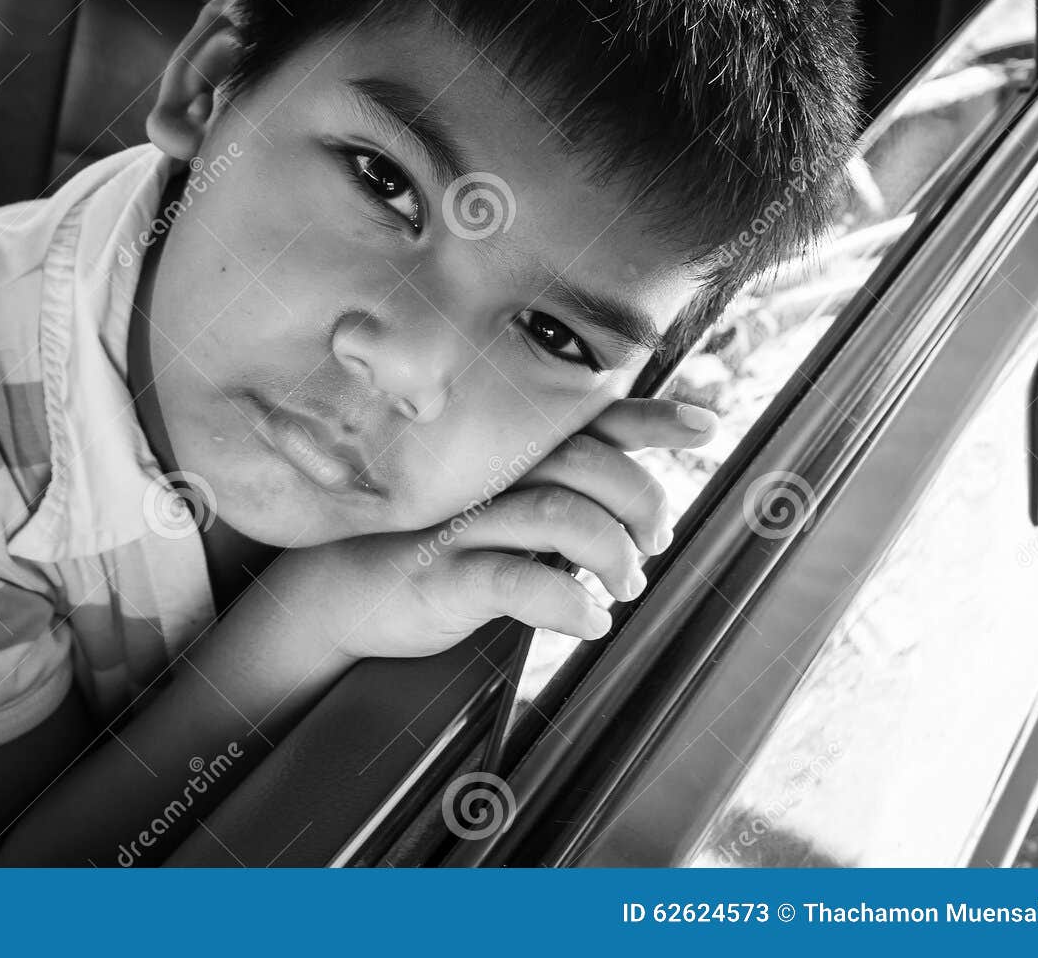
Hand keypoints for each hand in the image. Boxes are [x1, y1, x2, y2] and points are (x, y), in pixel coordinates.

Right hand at [265, 398, 718, 661]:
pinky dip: (566, 602)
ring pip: (558, 516)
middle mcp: (484, 477)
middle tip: (655, 541)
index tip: (707, 424)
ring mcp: (460, 524)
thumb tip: (627, 506)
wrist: (331, 589)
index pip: (586, 422)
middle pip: (583, 463)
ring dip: (612, 553)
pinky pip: (513, 581)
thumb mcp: (489, 510)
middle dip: (640, 499)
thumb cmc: (422, 546)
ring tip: (624, 584)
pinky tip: (590, 620)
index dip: (649, 418)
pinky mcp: (438, 576)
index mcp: (502, 455)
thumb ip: (549, 493)